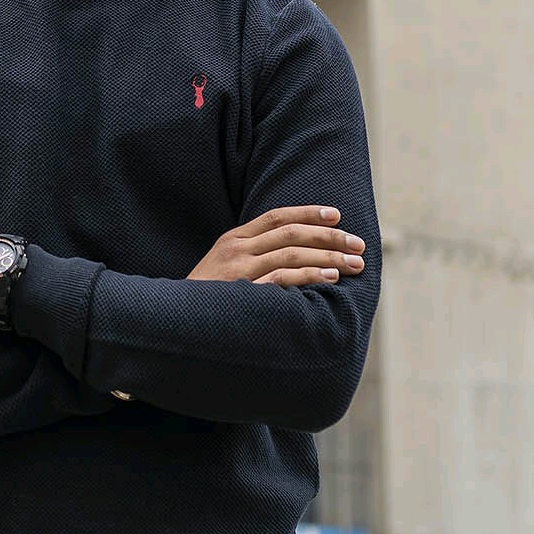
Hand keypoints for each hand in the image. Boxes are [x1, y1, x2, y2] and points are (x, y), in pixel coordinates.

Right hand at [187, 205, 366, 285]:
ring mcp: (240, 271)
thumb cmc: (205, 298)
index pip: (277, 217)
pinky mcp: (244, 293)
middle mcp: (237, 250)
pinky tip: (330, 278)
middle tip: (358, 245)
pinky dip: (310, 276)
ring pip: (292, 254)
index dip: (308, 213)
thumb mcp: (222, 267)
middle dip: (330, 237)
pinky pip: (283, 279)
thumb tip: (294, 253)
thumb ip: (250, 255)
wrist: (175, 320)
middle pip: (291, 233)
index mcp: (233, 239)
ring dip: (328, 257)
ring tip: (353, 264)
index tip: (336, 215)